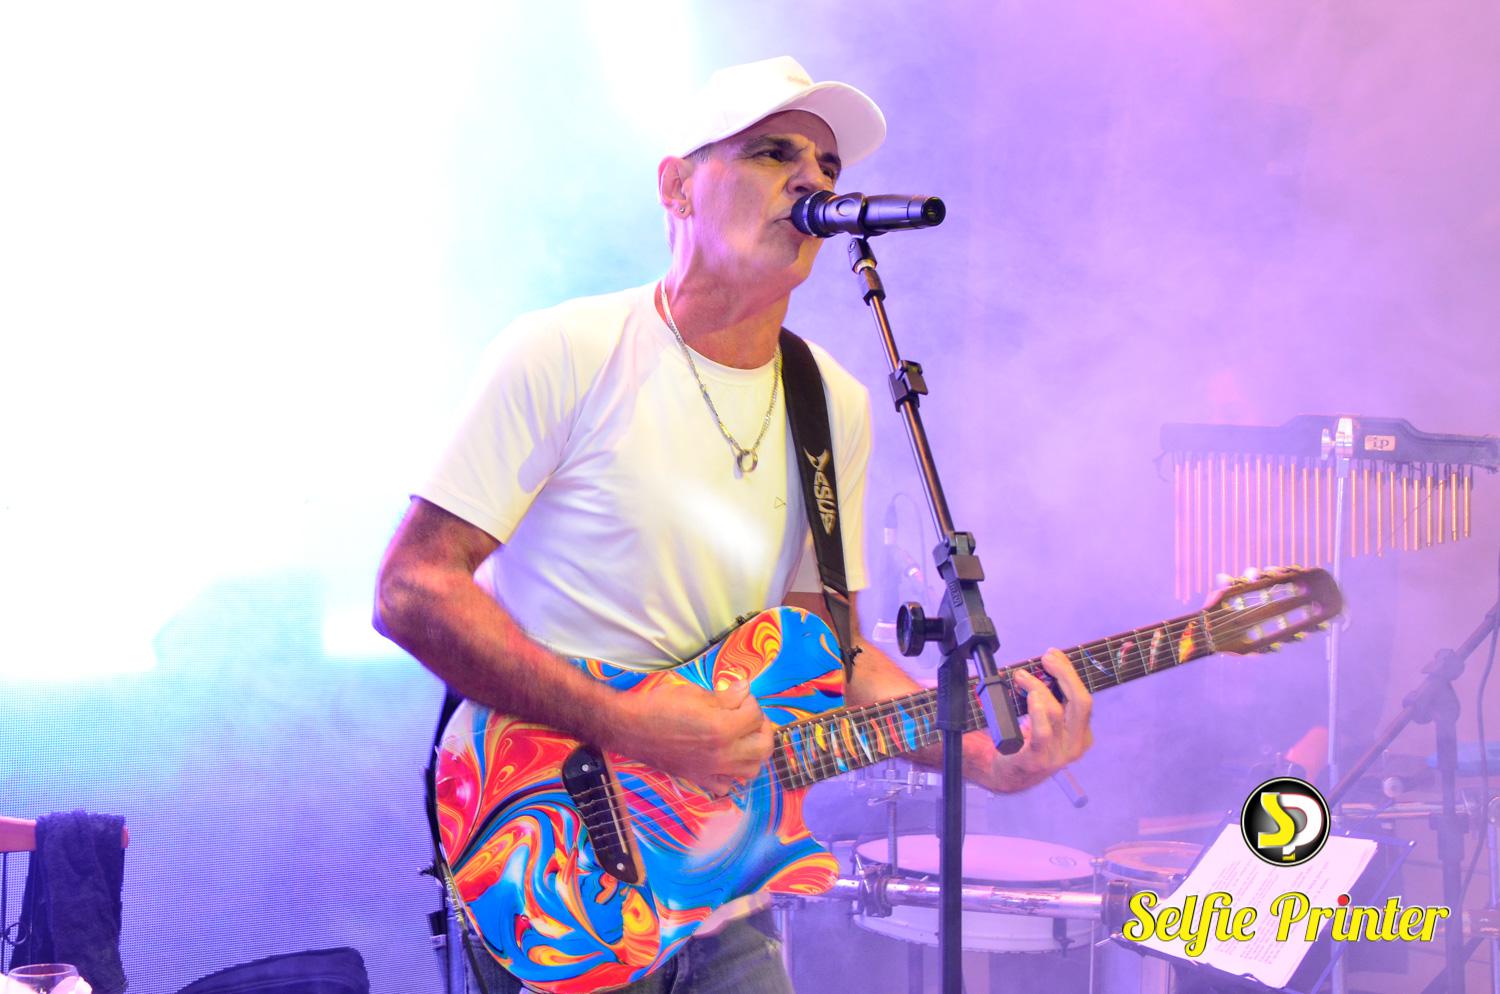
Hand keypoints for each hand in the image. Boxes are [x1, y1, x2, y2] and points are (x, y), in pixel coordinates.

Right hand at [611, 677, 774, 795]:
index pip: (755, 716)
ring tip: (742, 736)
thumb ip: (725, 696)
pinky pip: (727, 786)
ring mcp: (711, 771)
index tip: (738, 695)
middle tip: (749, 716)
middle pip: (763, 747)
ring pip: (751, 770)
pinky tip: (724, 758)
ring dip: (753, 752)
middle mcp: (721, 755)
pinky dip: (731, 774)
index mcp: (721, 729)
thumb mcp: (695, 693)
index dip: (750, 701)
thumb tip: (746, 690)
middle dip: (762, 728)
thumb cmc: (659, 706)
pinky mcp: (699, 779)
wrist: (629, 728)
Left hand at [988, 648, 1093, 791]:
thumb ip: (1053, 695)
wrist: (1010, 774)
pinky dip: (1037, 712)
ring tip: (1022, 676)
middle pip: (1080, 702)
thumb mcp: (1049, 720)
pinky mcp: (1037, 759)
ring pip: (1056, 712)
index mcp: (1082, 734)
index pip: (1084, 698)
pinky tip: (1030, 697)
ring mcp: (1058, 754)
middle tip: (1046, 658)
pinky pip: (1041, 733)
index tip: (1054, 654)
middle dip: (1065, 674)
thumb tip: (1051, 659)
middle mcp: (1075, 745)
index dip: (1070, 673)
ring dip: (1038, 688)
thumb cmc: (1030, 741)